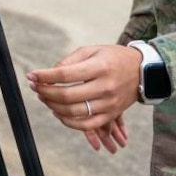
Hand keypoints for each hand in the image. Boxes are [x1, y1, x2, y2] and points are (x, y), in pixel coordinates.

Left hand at [25, 44, 142, 152]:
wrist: (143, 71)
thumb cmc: (113, 58)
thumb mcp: (93, 50)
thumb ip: (70, 61)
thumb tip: (50, 73)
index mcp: (99, 67)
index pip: (65, 74)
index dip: (45, 76)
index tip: (32, 75)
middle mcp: (105, 87)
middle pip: (67, 95)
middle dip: (45, 92)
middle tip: (35, 87)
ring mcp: (109, 103)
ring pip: (74, 112)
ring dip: (53, 107)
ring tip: (44, 98)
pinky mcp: (111, 114)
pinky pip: (87, 125)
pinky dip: (69, 122)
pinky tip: (58, 113)